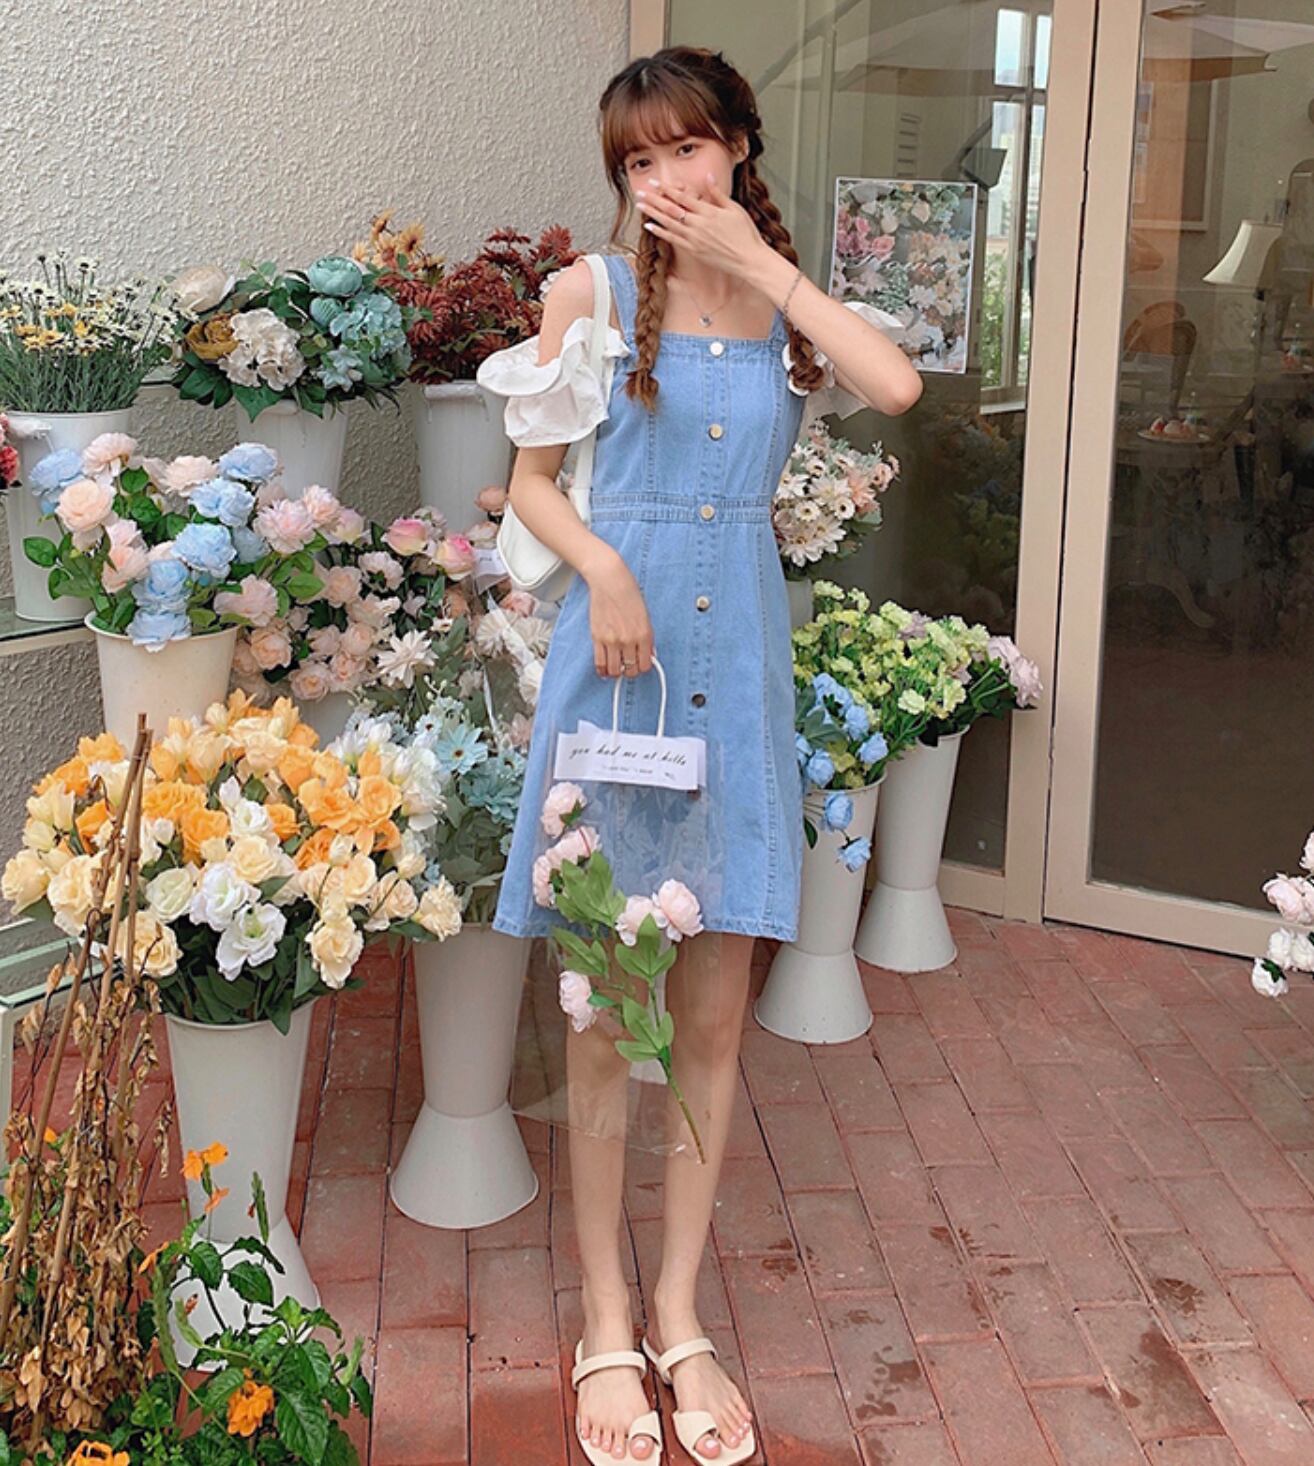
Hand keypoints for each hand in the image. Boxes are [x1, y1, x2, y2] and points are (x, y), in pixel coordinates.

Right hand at [584, 550, 654, 679]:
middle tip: (627, 666)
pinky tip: (604, 669)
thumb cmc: (628, 594)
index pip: (646, 664)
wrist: (610, 580)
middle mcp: (629, 640)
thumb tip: (649, 655)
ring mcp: (612, 640)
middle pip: (631, 670)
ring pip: (615, 670)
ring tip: (616, 667)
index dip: (642, 667)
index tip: (639, 665)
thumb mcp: (645, 617)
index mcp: (644, 634)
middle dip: (630, 671)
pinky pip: (599, 663)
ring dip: (616, 672)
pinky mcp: (597, 638)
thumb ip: (647, 638)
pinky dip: (602, 670)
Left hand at [634, 172, 768, 279]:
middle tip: (640, 192)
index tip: (655, 182)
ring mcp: (694, 239)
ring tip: (640, 205)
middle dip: (654, 199)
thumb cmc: (745, 234)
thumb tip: (708, 176)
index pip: (683, 197)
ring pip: (668, 223)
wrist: (748, 259)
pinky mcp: (694, 251)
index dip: (667, 189)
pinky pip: (673, 239)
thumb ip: (718, 193)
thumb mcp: (734, 209)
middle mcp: (699, 225)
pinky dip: (660, 232)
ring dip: (652, 213)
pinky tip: (649, 226)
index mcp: (709, 212)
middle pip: (671, 209)